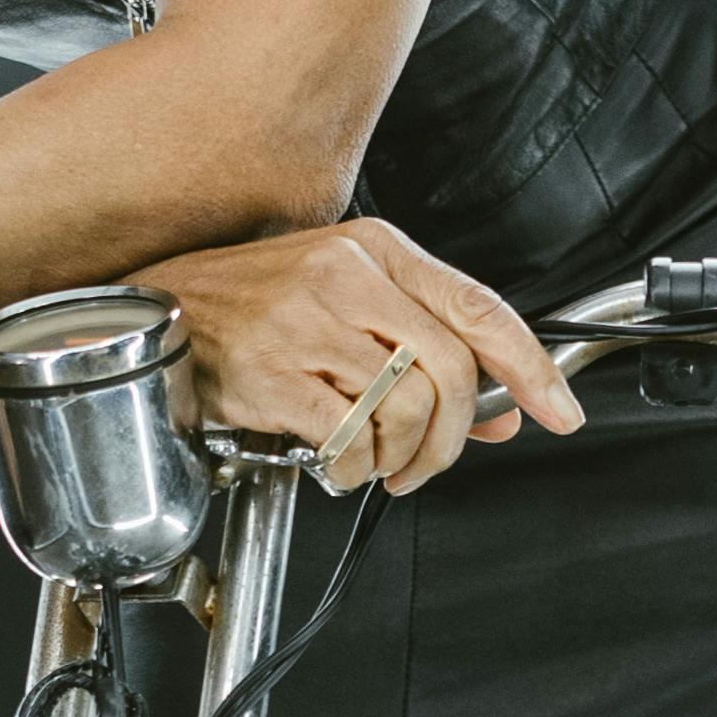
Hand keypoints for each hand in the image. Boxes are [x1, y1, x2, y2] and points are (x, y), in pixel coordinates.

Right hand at [133, 219, 581, 495]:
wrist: (157, 310)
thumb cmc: (248, 305)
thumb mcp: (344, 302)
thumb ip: (423, 351)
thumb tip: (498, 413)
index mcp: (376, 249)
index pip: (479, 308)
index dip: (531, 367)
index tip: (558, 410)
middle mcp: (348, 278)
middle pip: (450, 370)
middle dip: (453, 437)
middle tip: (430, 464)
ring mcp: (308, 323)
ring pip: (405, 409)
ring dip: (401, 458)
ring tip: (375, 463)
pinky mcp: (275, 373)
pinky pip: (348, 437)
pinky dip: (355, 468)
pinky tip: (339, 466)